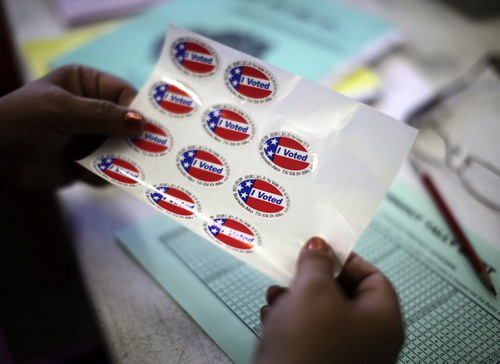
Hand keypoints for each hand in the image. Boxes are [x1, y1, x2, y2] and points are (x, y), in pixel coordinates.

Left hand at [0, 65, 144, 187]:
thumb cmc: (22, 121)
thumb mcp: (61, 110)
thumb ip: (102, 115)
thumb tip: (141, 122)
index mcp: (86, 85)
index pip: (124, 94)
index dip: (140, 110)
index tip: (155, 127)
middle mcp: (93, 110)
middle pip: (129, 123)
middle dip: (137, 138)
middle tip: (155, 151)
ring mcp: (91, 137)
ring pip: (123, 148)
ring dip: (124, 159)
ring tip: (129, 168)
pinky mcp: (88, 163)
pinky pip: (111, 169)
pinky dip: (108, 175)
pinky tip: (91, 176)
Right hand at [256, 237, 403, 363]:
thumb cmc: (308, 350)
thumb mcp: (312, 292)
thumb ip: (317, 263)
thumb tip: (320, 247)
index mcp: (382, 321)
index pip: (374, 277)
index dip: (347, 259)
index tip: (323, 249)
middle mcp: (369, 342)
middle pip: (346, 296)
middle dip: (315, 280)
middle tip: (296, 270)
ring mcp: (346, 357)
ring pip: (324, 316)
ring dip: (298, 300)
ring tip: (276, 294)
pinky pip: (311, 336)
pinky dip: (292, 322)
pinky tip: (272, 318)